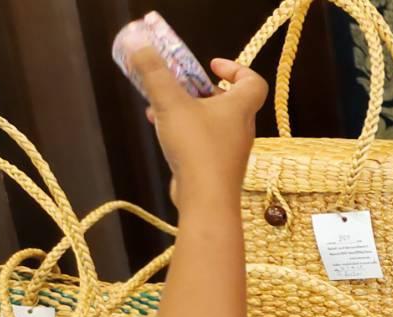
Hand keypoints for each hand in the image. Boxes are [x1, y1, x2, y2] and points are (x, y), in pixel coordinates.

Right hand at [133, 47, 266, 214]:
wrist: (205, 199)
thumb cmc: (197, 148)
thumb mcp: (170, 103)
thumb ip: (154, 72)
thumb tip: (138, 42)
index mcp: (240, 108)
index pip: (253, 81)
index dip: (236, 68)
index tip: (211, 64)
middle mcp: (240, 127)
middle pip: (226, 99)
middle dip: (199, 88)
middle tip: (177, 83)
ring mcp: (229, 148)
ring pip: (209, 119)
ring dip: (185, 108)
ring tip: (158, 104)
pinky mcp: (216, 165)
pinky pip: (202, 138)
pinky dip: (183, 128)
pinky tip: (159, 127)